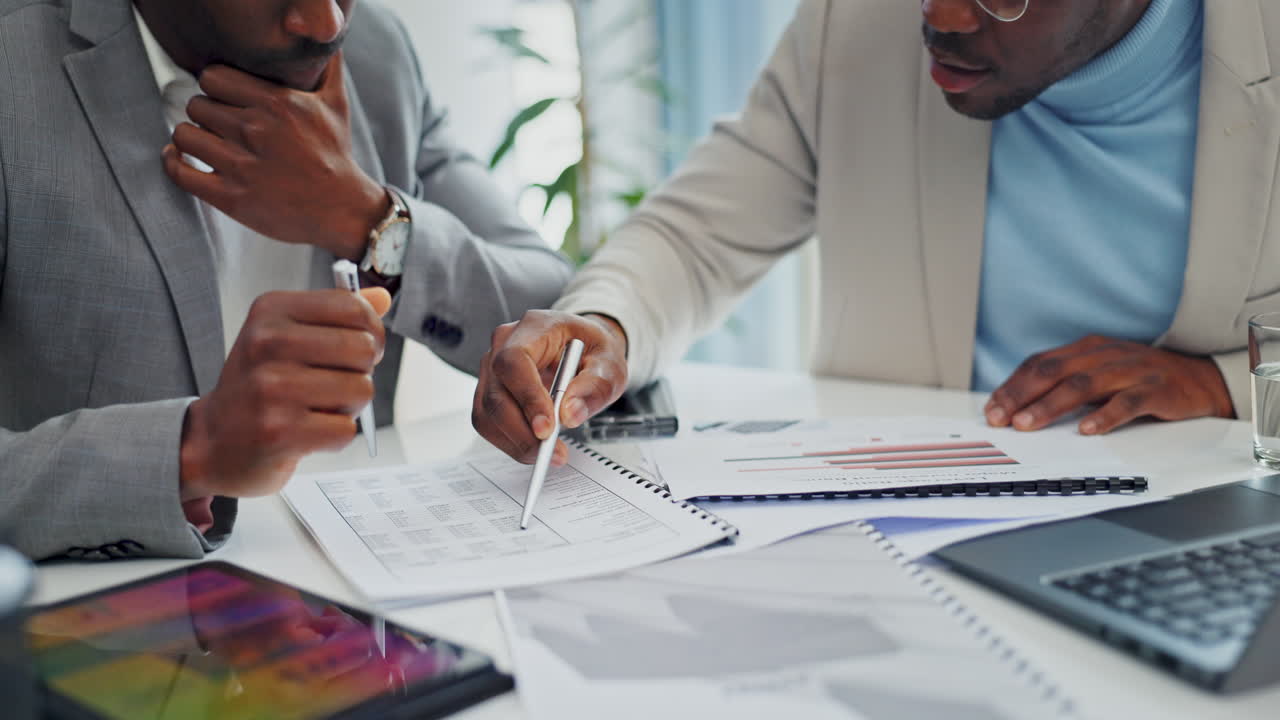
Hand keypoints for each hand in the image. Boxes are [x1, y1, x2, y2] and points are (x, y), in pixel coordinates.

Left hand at [163, 53, 386, 259]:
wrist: (343, 209)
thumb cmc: (336, 155)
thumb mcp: (336, 104)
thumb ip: (328, 67)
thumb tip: (326, 41)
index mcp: (276, 103)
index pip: (214, 77)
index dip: (214, 86)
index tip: (223, 98)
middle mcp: (256, 131)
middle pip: (196, 105)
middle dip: (204, 113)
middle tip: (217, 124)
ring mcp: (241, 166)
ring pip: (185, 135)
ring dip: (190, 137)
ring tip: (203, 141)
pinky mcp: (232, 197)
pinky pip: (181, 172)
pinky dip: (172, 163)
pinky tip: (178, 158)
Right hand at [179, 288, 391, 499]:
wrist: (213, 442)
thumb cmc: (259, 387)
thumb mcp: (287, 338)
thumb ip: (337, 316)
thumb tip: (382, 297)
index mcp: (271, 311)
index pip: (353, 307)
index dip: (372, 332)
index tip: (358, 349)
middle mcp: (267, 343)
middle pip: (363, 349)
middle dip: (361, 373)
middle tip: (332, 385)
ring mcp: (271, 388)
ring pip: (361, 389)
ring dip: (349, 407)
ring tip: (315, 409)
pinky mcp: (279, 431)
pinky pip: (345, 429)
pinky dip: (335, 436)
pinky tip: (306, 432)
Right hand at [473, 311, 628, 463]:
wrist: (583, 348)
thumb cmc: (593, 351)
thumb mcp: (610, 364)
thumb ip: (595, 386)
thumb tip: (570, 414)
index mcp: (535, 326)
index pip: (514, 361)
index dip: (527, 398)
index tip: (547, 429)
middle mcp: (504, 343)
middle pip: (496, 394)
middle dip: (523, 432)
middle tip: (554, 453)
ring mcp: (492, 367)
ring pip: (487, 413)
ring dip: (516, 441)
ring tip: (550, 453)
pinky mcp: (489, 389)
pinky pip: (488, 422)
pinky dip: (510, 441)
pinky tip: (535, 445)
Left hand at [984, 335, 1234, 435]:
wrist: (1199, 379)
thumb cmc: (1138, 379)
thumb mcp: (1098, 374)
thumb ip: (1064, 384)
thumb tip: (1020, 407)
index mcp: (1086, 349)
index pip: (1040, 363)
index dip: (1013, 385)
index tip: (992, 409)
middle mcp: (1105, 355)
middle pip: (1055, 372)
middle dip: (1022, 395)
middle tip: (1000, 418)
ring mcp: (1131, 370)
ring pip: (1084, 385)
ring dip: (1051, 405)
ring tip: (1028, 423)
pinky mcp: (1156, 389)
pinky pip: (1127, 402)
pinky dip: (1105, 416)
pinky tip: (1087, 430)